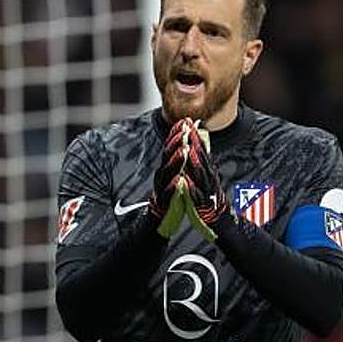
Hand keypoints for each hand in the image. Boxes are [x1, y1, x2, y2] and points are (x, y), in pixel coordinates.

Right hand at [148, 119, 193, 236]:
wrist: (157, 221)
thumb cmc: (168, 197)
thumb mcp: (174, 176)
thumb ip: (177, 162)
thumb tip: (185, 144)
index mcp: (167, 169)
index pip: (171, 148)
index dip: (177, 134)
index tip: (184, 121)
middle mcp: (162, 176)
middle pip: (167, 156)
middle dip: (175, 142)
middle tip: (184, 130)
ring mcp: (161, 188)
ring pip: (167, 172)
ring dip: (175, 161)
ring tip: (183, 150)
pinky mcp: (163, 203)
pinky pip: (168, 193)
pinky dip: (172, 186)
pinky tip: (178, 180)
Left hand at [180, 121, 228, 240]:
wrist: (223, 222)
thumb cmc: (212, 201)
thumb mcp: (208, 179)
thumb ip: (204, 165)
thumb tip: (201, 149)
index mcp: (208, 174)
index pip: (201, 153)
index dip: (196, 138)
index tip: (190, 123)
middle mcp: (209, 180)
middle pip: (202, 160)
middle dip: (196, 145)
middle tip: (190, 130)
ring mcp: (207, 192)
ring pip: (201, 175)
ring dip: (195, 163)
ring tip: (189, 151)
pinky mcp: (204, 205)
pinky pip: (197, 195)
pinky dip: (191, 188)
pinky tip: (184, 181)